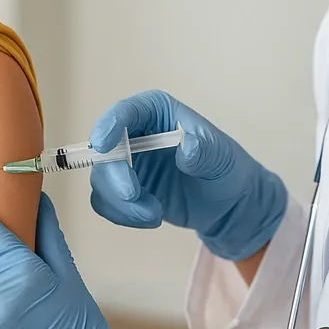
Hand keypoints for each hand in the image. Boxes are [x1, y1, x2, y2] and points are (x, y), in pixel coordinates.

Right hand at [88, 89, 287, 260]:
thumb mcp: (221, 156)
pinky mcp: (123, 189)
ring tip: (154, 214)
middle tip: (133, 196)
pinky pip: (106, 202)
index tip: (101, 145)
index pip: (126, 111)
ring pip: (102, 179)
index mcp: (156, 112)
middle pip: (105, 149)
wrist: (226, 204)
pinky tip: (152, 217)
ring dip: (122, 203)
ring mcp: (126, 162)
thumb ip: (204, 150)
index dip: (109, 125)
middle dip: (114, 176)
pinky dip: (123, 215)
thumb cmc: (225, 168)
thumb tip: (188, 147)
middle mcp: (134, 133)